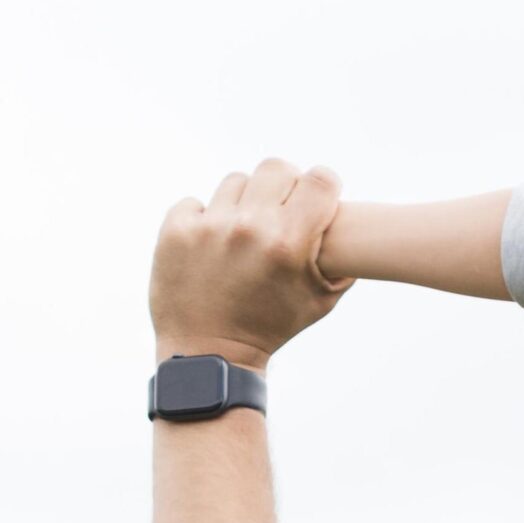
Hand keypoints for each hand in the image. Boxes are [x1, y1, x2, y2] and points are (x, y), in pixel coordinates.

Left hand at [150, 158, 352, 369]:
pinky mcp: (175, 230)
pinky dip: (205, 219)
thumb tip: (348, 222)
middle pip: (277, 169)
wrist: (210, 354)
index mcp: (289, 242)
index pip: (319, 180)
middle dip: (285, 186)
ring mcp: (208, 226)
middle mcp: (249, 228)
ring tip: (243, 232)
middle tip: (282, 209)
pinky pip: (197, 202)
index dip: (324, 185)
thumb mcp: (322, 300)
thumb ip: (343, 260)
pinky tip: (211, 245)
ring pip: (237, 182)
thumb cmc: (272, 326)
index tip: (319, 196)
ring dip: (244, 203)